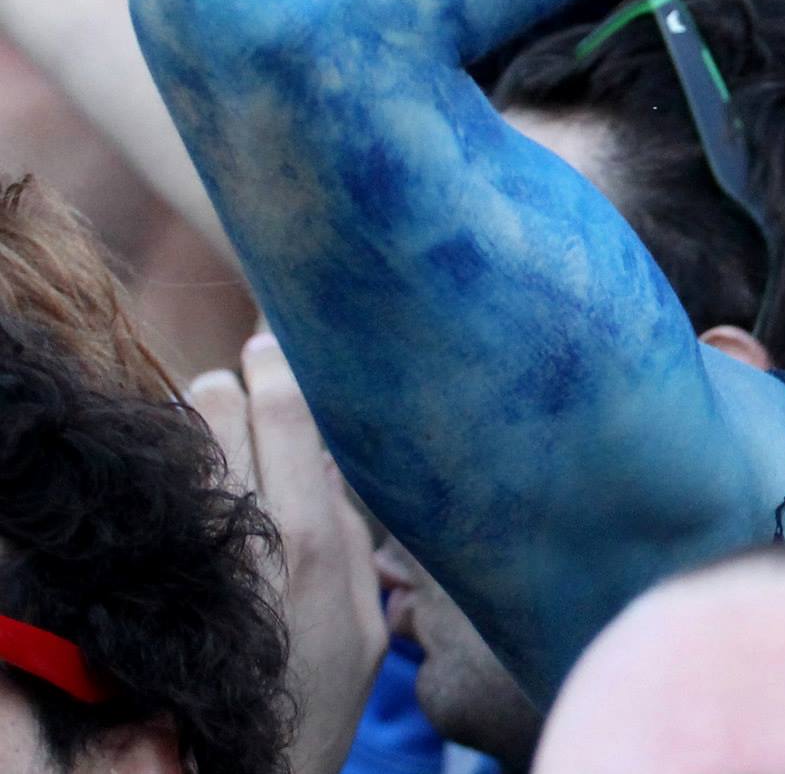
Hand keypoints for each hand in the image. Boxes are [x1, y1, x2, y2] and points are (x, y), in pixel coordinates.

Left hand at [190, 336, 384, 773]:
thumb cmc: (312, 703)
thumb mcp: (362, 624)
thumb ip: (353, 540)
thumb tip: (327, 465)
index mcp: (317, 538)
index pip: (287, 410)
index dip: (277, 366)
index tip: (270, 347)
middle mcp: (252, 535)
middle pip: (221, 409)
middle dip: (228, 388)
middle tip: (236, 385)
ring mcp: (198, 554)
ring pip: (181, 442)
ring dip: (194, 426)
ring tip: (209, 430)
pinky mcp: (158, 576)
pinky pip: (157, 494)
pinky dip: (167, 476)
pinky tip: (180, 487)